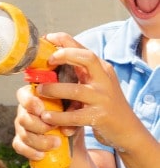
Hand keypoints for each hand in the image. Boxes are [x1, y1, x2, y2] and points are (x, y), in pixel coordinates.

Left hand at [18, 32, 142, 153]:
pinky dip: (59, 116)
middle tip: (46, 61)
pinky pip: (76, 116)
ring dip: (54, 89)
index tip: (46, 38)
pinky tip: (46, 116)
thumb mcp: (96, 83)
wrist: (127, 129)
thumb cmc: (104, 104)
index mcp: (101, 69)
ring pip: (76, 90)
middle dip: (65, 55)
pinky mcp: (99, 117)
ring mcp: (103, 98)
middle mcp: (104, 80)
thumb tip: (50, 58)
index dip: (64, 41)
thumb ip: (79, 71)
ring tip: (39, 90)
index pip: (83, 48)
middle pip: (87, 58)